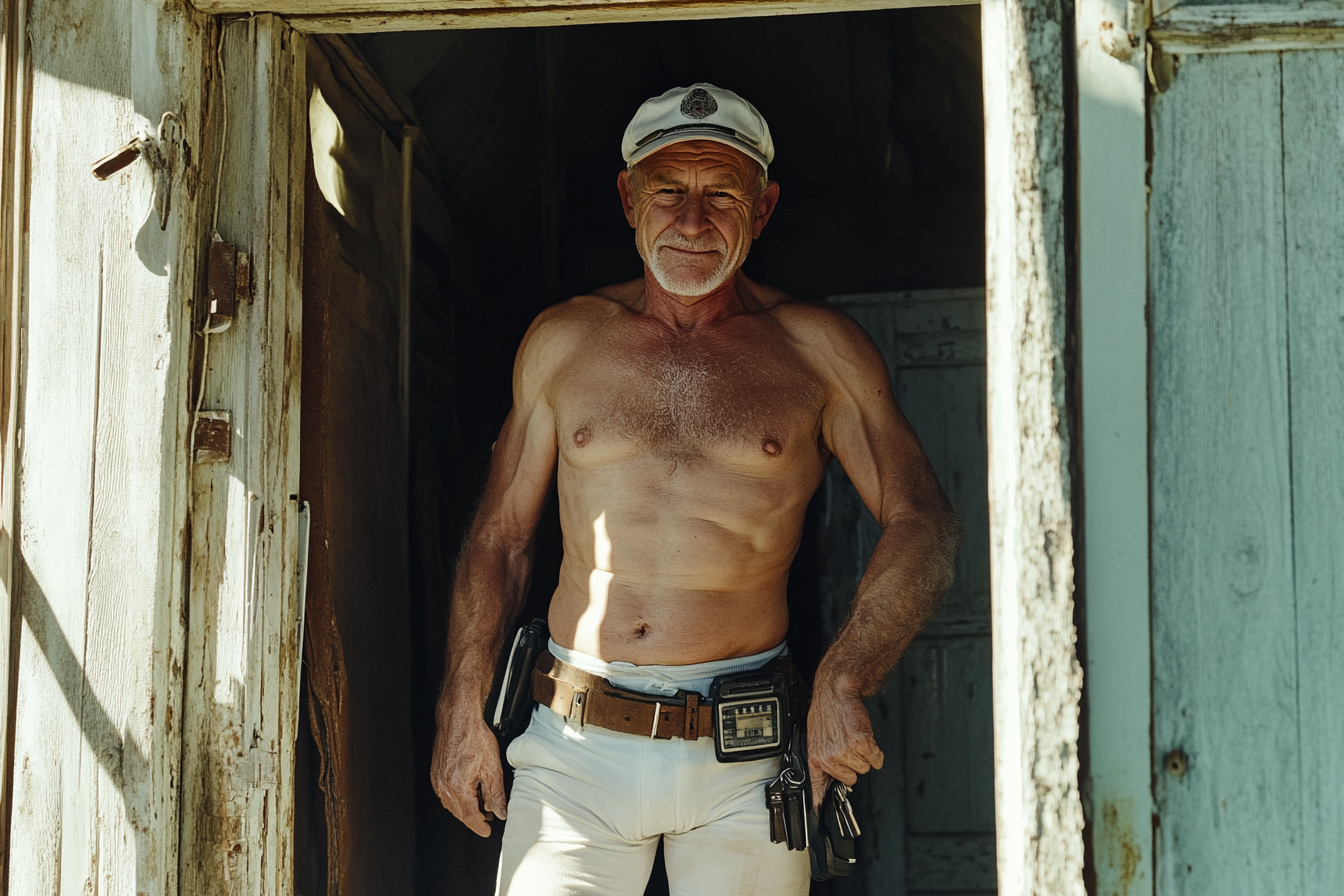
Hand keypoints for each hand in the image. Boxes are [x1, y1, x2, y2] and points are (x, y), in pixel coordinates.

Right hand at [430, 706, 507, 837]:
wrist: (458, 718)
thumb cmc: (474, 738)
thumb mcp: (493, 768)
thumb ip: (496, 794)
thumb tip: (501, 812)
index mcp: (458, 788)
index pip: (469, 817)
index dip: (479, 826)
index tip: (487, 831)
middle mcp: (444, 786)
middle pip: (459, 813)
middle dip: (474, 818)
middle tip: (487, 819)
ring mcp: (438, 780)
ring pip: (451, 804)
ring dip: (465, 808)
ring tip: (480, 805)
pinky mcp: (436, 772)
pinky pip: (445, 793)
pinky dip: (457, 797)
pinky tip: (467, 792)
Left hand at [805, 687, 883, 809]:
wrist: (836, 691)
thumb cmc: (827, 712)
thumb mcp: (815, 738)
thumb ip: (822, 760)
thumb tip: (825, 784)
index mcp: (816, 757)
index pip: (818, 787)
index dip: (821, 803)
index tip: (820, 816)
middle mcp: (830, 758)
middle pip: (851, 779)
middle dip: (853, 764)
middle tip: (848, 745)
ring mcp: (846, 752)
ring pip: (865, 768)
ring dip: (864, 754)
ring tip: (854, 737)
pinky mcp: (862, 745)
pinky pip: (876, 759)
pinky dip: (876, 751)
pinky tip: (866, 738)